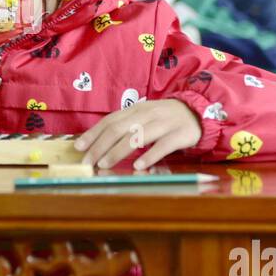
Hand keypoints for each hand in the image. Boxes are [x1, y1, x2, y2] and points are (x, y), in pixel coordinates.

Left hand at [76, 98, 202, 170]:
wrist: (198, 112)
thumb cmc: (165, 118)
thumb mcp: (144, 117)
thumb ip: (125, 126)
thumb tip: (99, 142)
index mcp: (136, 109)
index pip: (110, 120)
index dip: (93, 133)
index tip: (78, 147)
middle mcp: (147, 114)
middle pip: (119, 129)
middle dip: (100, 145)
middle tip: (88, 161)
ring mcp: (164, 123)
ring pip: (137, 136)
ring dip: (118, 151)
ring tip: (104, 164)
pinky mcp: (180, 134)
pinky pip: (163, 146)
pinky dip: (149, 155)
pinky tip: (138, 166)